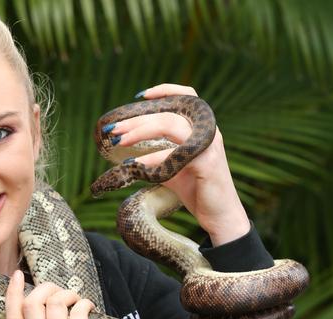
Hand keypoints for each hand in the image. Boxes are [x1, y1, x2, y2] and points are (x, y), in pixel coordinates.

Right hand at [5, 270, 105, 318]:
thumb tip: (43, 308)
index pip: (13, 318)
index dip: (12, 294)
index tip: (16, 276)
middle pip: (31, 304)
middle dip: (44, 288)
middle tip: (56, 290)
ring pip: (55, 302)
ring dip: (68, 293)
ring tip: (76, 300)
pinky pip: (79, 310)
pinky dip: (85, 302)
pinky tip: (89, 308)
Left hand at [110, 83, 249, 244]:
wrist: (219, 214)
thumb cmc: (194, 187)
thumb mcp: (172, 164)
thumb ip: (157, 149)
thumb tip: (125, 144)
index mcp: (200, 127)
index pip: (187, 95)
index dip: (164, 90)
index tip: (139, 96)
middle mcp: (206, 131)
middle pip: (167, 112)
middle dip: (136, 119)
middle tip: (113, 129)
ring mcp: (208, 145)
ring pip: (169, 125)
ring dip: (140, 131)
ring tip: (119, 142)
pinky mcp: (206, 163)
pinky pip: (173, 154)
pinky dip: (151, 158)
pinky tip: (133, 163)